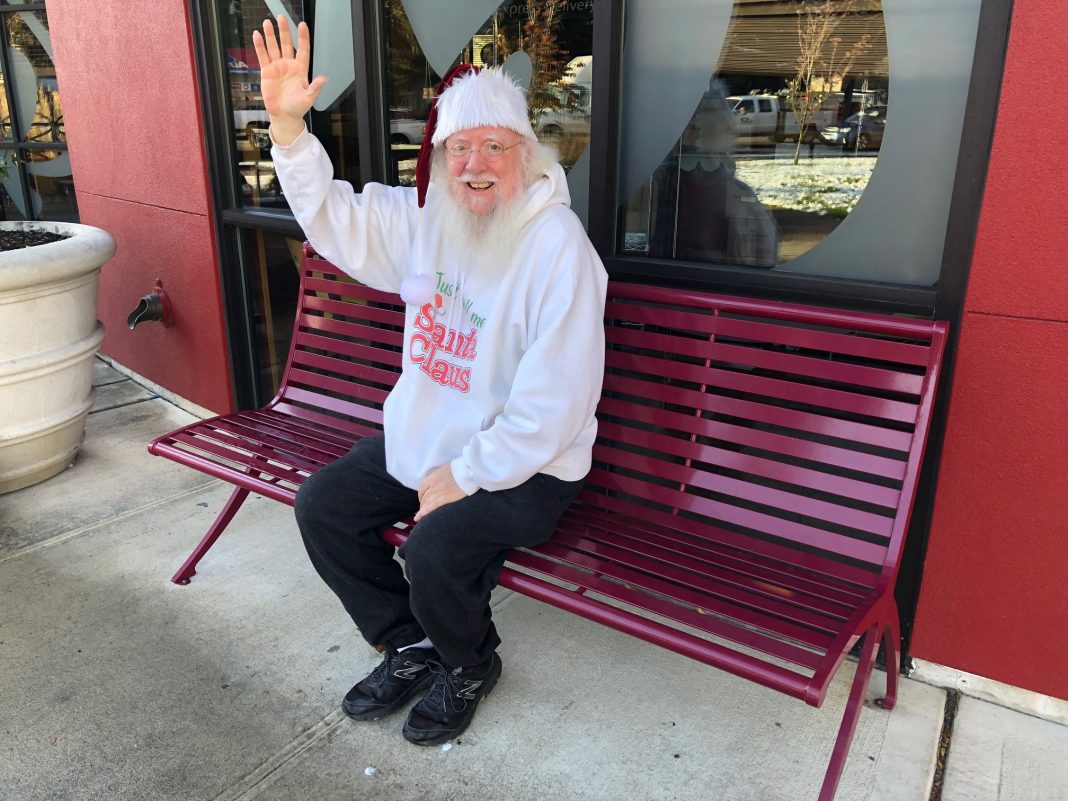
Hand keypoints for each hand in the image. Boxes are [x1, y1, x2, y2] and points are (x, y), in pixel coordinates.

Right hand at [251, 17, 326, 144]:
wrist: (284, 115)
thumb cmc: (297, 107)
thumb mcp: (308, 98)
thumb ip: (315, 87)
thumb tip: (324, 79)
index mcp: (300, 69)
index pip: (303, 50)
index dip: (303, 38)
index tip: (302, 25)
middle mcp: (289, 65)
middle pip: (286, 44)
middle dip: (284, 31)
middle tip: (281, 18)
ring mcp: (277, 67)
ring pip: (274, 47)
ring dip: (270, 35)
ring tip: (267, 23)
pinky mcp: (266, 71)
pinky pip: (262, 56)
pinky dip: (259, 46)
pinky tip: (257, 36)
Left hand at [414, 464, 466, 521]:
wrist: (468, 470)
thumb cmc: (461, 468)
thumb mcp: (447, 468)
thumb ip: (442, 475)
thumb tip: (442, 478)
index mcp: (434, 476)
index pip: (422, 487)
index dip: (421, 494)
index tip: (422, 498)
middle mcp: (433, 484)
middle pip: (424, 496)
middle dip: (422, 503)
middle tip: (423, 508)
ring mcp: (439, 491)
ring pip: (426, 502)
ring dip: (423, 509)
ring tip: (421, 516)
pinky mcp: (445, 498)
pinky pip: (432, 506)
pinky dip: (424, 512)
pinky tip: (420, 516)